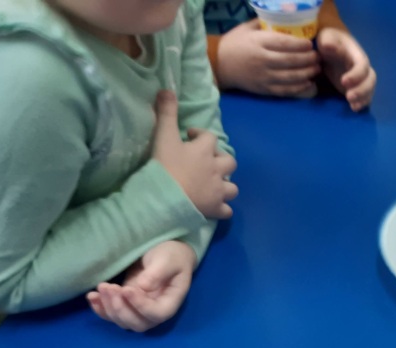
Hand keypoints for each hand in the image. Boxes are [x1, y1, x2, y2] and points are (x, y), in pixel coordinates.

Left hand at [87, 241, 195, 331]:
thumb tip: (143, 287)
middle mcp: (155, 311)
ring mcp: (140, 310)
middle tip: (109, 287)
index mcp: (170, 302)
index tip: (127, 289)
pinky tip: (92, 296)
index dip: (141, 306)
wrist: (164, 252)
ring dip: (109, 307)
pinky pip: (113, 315)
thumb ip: (157, 273)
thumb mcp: (167, 259)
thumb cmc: (171, 255)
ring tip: (102, 287)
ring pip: (123, 321)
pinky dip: (100, 309)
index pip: (157, 314)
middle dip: (120, 308)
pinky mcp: (126, 304)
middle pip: (138, 323)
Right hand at [152, 91, 237, 218]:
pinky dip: (223, 208)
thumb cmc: (164, 166)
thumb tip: (167, 89)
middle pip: (229, 161)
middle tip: (206, 162)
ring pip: (232, 187)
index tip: (190, 136)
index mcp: (205, 151)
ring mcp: (218, 191)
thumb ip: (166, 113)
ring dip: (225, 185)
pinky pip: (227, 210)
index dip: (201, 135)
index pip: (210, 137)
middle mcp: (216, 170)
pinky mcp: (216, 209)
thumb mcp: (163, 136)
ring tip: (213, 185)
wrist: (165, 198)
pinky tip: (215, 207)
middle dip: (220, 160)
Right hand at [215, 20, 320, 97]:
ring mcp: (264, 76)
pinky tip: (308, 84)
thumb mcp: (247, 28)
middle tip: (318, 57)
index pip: (284, 43)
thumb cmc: (235, 43)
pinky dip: (299, 88)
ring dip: (307, 73)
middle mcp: (262, 60)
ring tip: (316, 69)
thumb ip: (265, 24)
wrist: (219, 65)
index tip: (310, 44)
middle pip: (291, 61)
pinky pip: (285, 90)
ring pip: (291, 77)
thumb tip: (285, 18)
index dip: (300, 45)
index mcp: (259, 42)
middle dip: (308, 59)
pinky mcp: (264, 89)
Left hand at [317, 28, 375, 110]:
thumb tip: (328, 46)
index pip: (362, 66)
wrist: (331, 45)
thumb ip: (328, 41)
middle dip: (362, 90)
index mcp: (357, 55)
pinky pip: (365, 96)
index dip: (356, 75)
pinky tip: (354, 108)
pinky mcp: (357, 87)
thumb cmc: (329, 40)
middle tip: (349, 97)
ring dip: (363, 98)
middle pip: (370, 80)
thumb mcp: (327, 37)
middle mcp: (362, 68)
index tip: (343, 81)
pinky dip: (362, 103)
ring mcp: (361, 78)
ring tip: (353, 106)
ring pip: (369, 89)